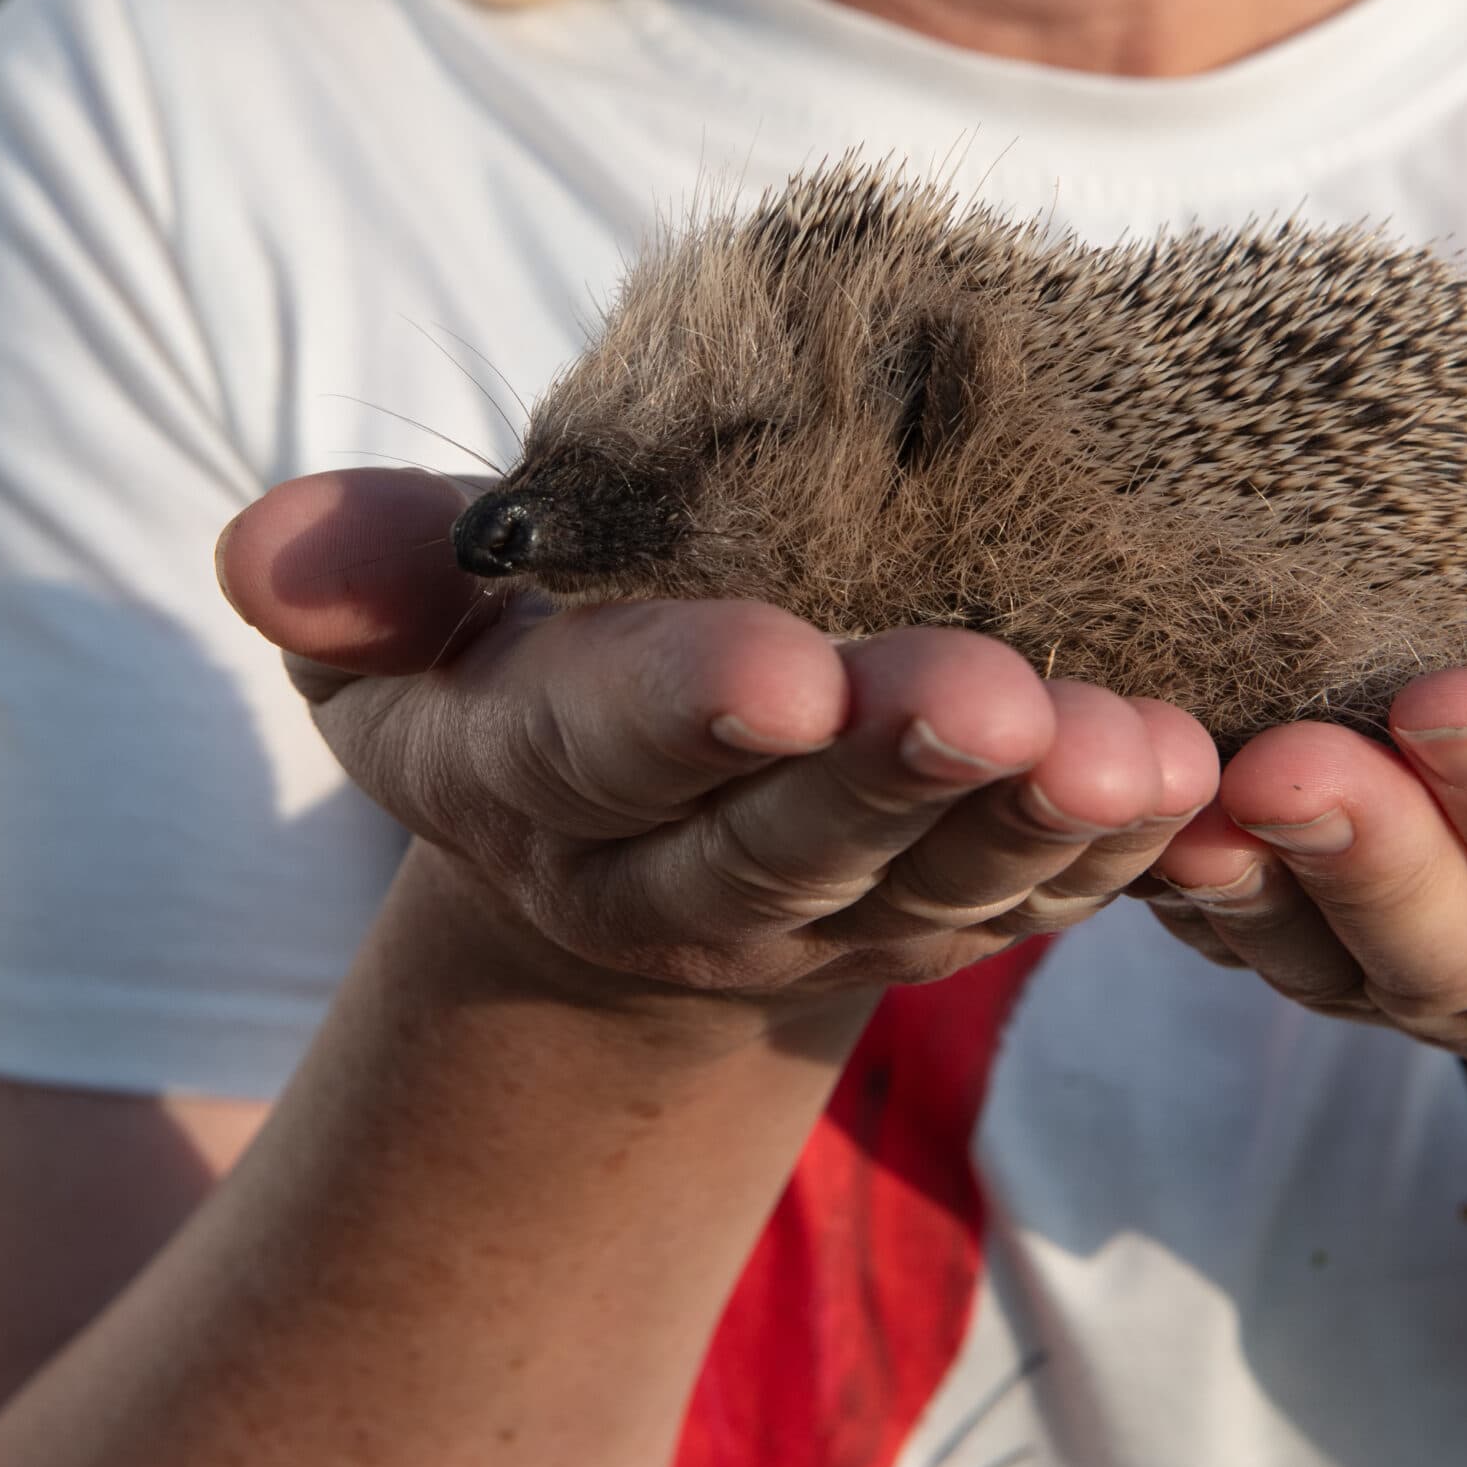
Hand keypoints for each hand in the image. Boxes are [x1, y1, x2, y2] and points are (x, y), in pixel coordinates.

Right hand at [216, 470, 1218, 1017]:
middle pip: (793, 833)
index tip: (778, 664)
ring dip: (1042, 822)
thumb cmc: (532, 654)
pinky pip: (1040, 902)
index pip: (609, 751)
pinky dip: (1123, 855)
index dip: (688, 712)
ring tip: (1137, 748)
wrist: (648, 802)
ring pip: (941, 883)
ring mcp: (836, 914)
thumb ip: (375, 570)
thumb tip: (265, 549)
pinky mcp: (951, 918)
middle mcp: (688, 876)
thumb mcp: (423, 614)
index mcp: (542, 781)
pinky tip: (1201, 782)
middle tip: (992, 699)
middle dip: (894, 773)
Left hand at [1142, 542, 1466, 1067]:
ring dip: (1254, 881)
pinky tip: (1131, 813)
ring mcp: (1416, 973)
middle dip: (1372, 857)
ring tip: (1199, 800)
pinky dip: (1181, 880)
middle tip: (1293, 766)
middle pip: (1456, 955)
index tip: (1461, 703)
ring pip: (1326, 959)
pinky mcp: (1312, 936)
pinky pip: (1238, 932)